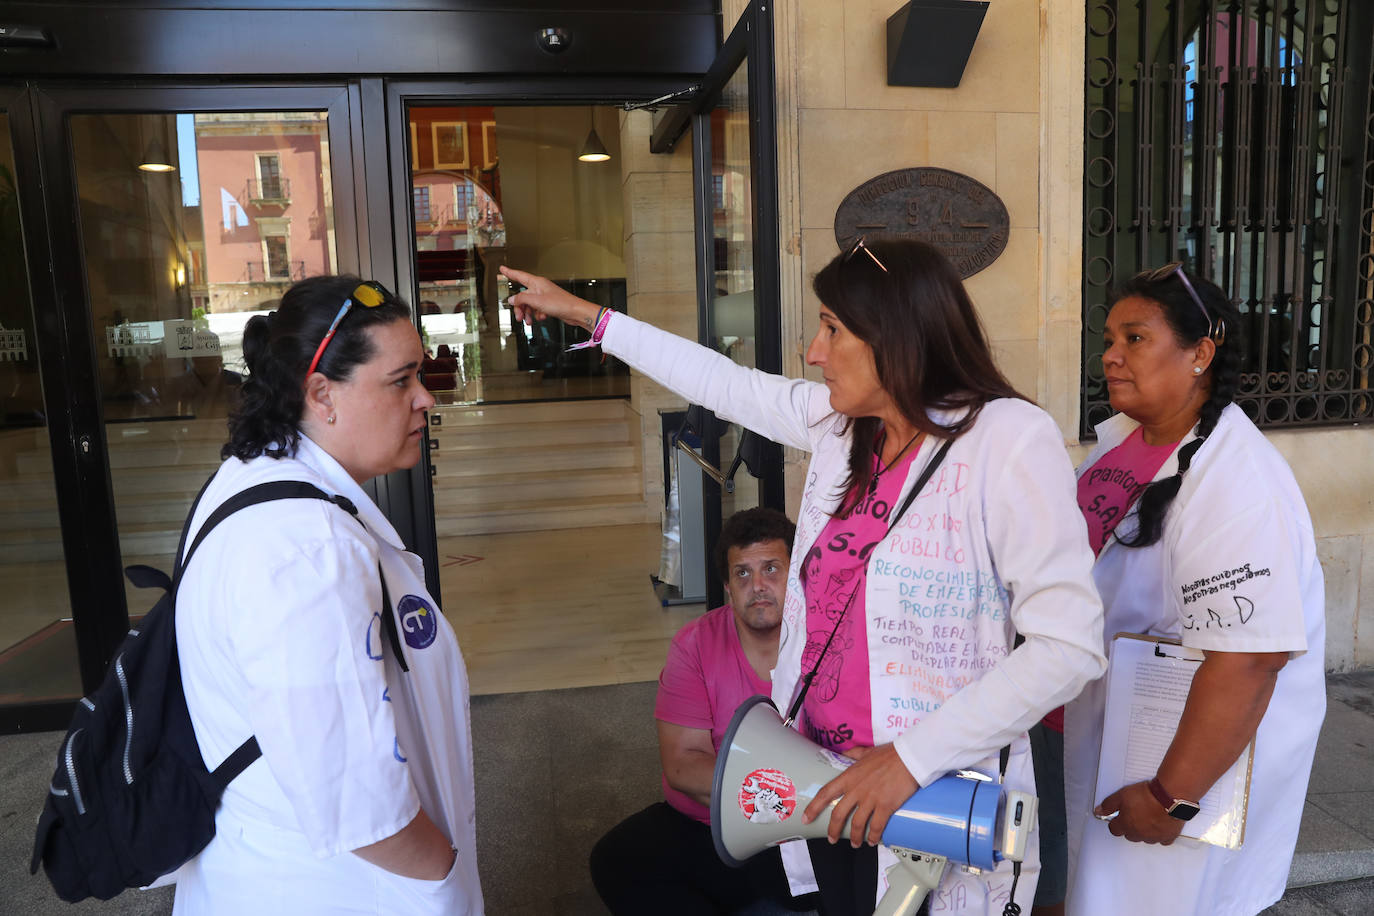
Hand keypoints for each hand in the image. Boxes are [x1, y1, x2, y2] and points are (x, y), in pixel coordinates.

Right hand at [499, 265, 599, 328]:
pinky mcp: (549, 304)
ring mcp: (544, 296)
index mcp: (537, 283)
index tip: (502, 269)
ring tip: (529, 321)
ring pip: (529, 304)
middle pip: (523, 296)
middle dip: (520, 307)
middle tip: (519, 317)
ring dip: (528, 313)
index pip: (519, 275)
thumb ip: (522, 299)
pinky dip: (537, 314)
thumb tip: (512, 299)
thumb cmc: (561, 304)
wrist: (575, 312)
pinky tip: (541, 317)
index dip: (509, 272)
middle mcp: (540, 288)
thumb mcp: (537, 301)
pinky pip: (537, 309)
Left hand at [801, 744, 917, 847]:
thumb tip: (843, 754)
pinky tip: (872, 841)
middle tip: (831, 839)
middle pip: (838, 814)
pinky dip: (873, 837)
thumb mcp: (865, 752)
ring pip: (856, 824)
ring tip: (855, 843)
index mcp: (849, 776)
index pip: (825, 793)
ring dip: (854, 837)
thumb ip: (852, 754)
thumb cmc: (889, 754)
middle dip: (833, 830)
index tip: (806, 818)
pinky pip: (876, 827)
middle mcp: (856, 789)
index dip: (814, 807)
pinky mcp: (885, 806)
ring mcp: (871, 799)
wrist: (909, 757)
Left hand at [1094, 781, 1185, 844]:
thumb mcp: (1120, 795)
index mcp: (1126, 825)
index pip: (1114, 830)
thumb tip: (1098, 811)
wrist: (1168, 797)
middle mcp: (1139, 834)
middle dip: (1130, 826)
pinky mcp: (1168, 836)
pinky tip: (1161, 824)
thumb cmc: (1146, 796)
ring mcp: (1154, 837)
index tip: (1118, 816)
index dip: (1115, 822)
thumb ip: (1108, 805)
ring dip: (1145, 830)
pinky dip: (1161, 834)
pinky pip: (1162, 840)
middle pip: (1130, 835)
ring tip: (1148, 816)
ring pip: (1146, 838)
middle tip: (1134, 813)